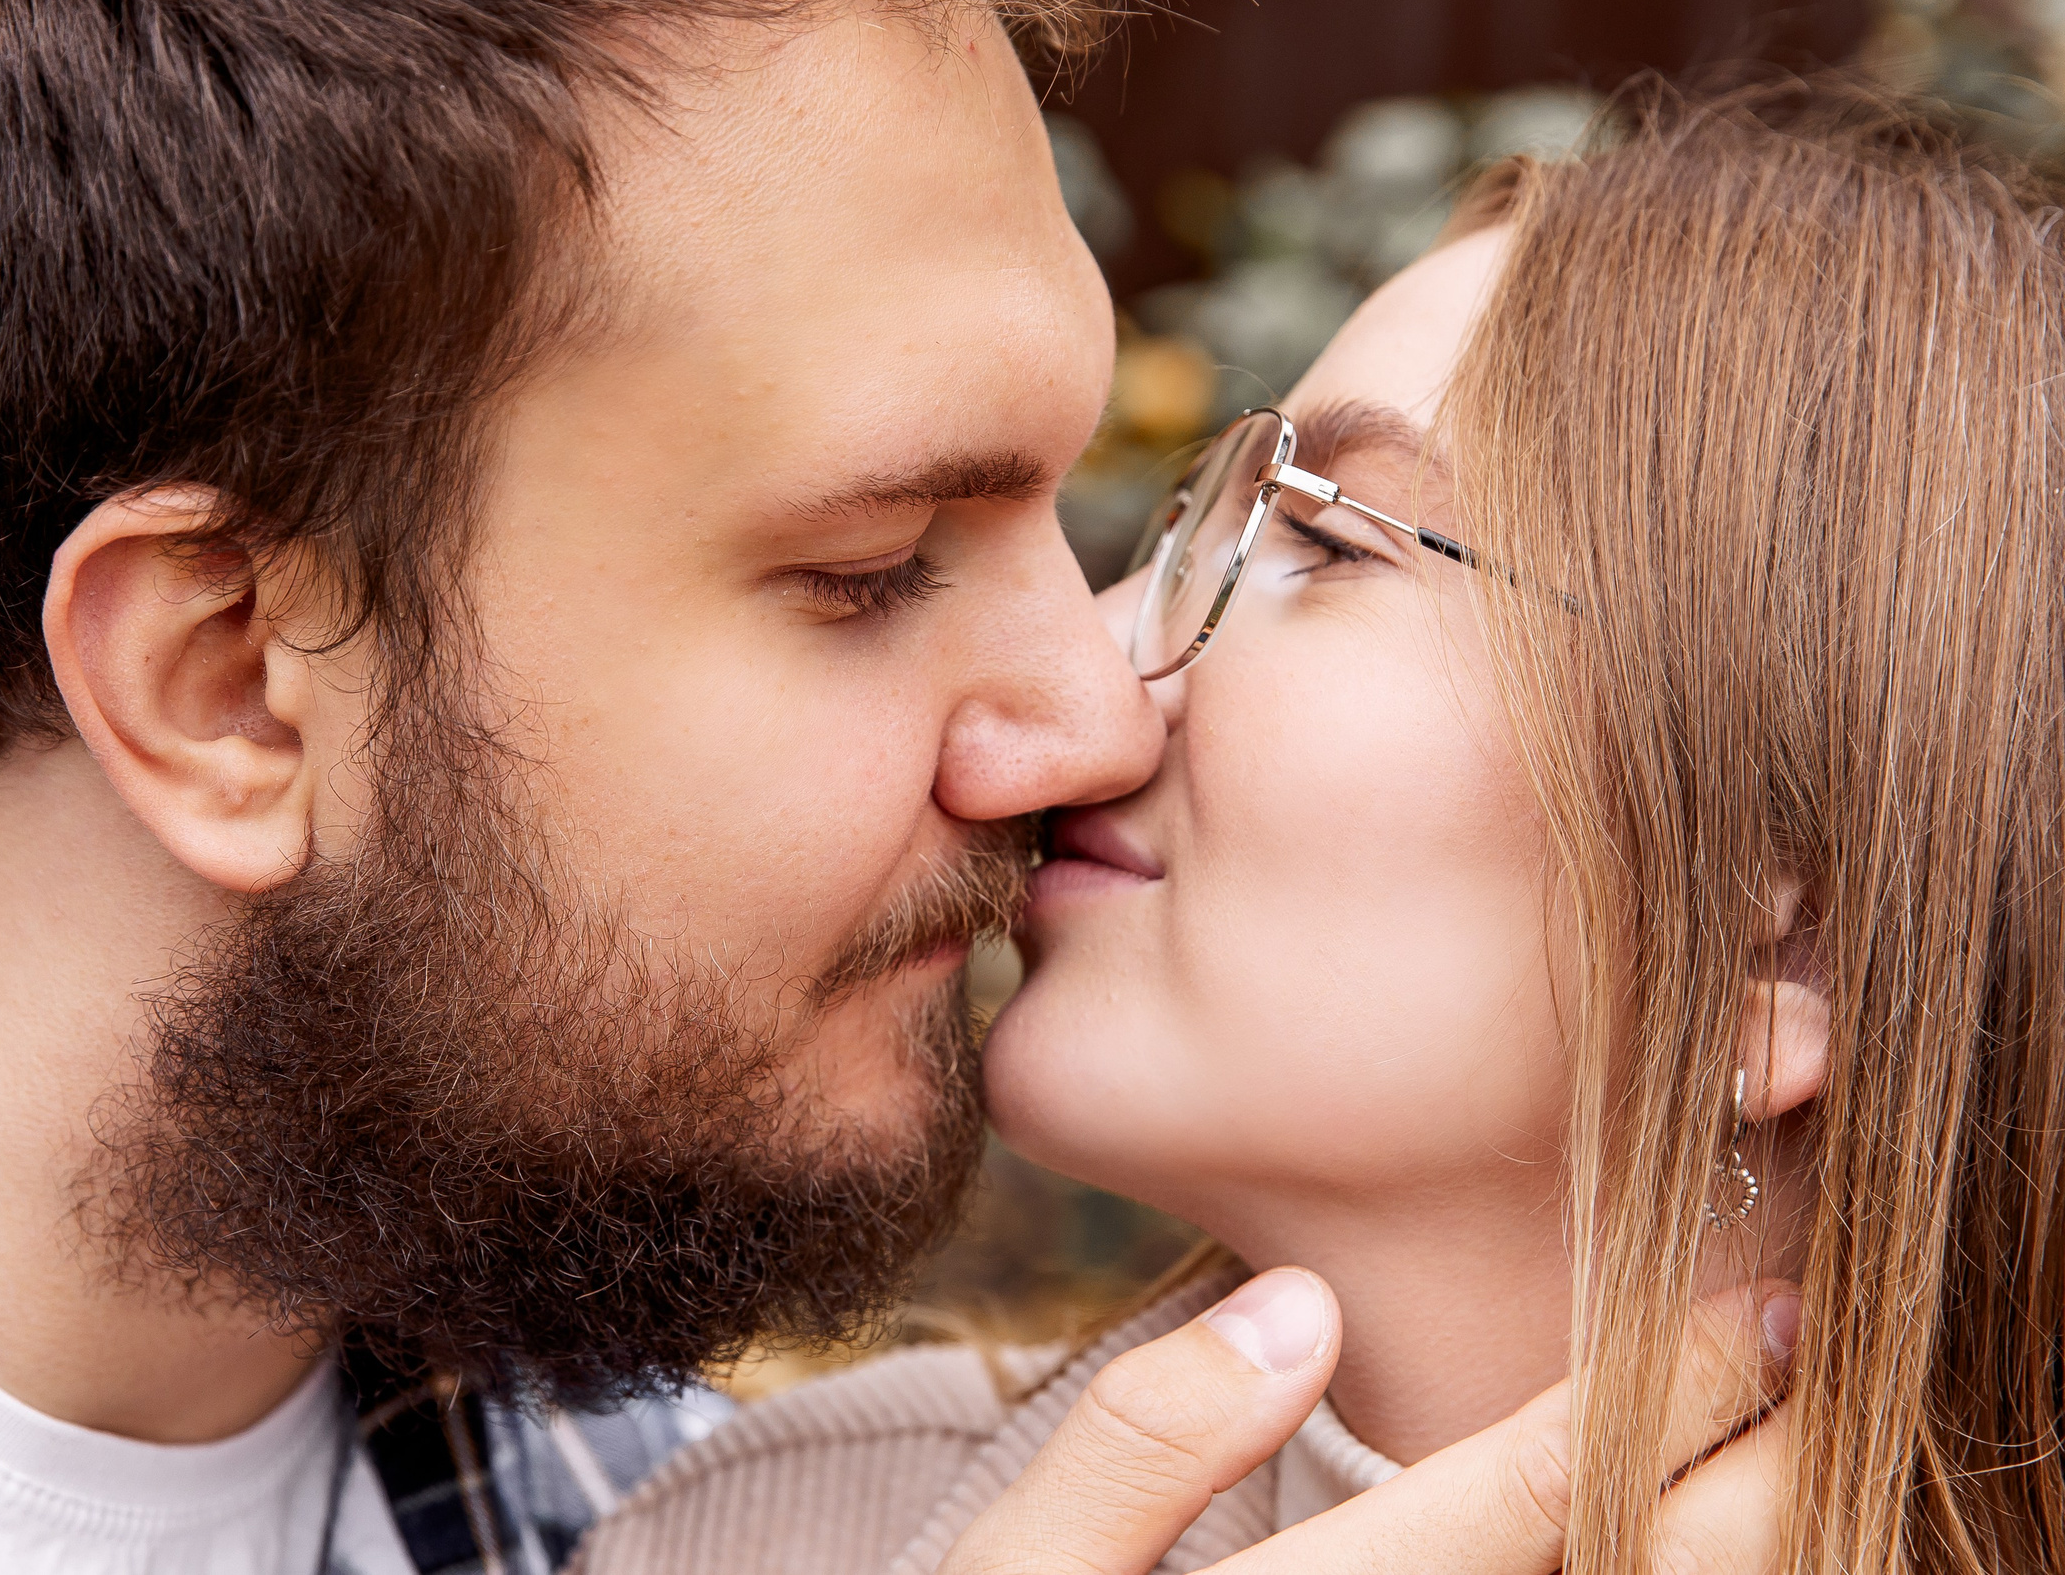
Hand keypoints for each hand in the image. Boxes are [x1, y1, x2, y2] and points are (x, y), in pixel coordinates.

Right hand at [936, 1268, 1799, 1574]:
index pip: (1526, 1495)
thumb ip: (1139, 1440)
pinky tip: (1676, 1547)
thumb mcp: (1014, 1573)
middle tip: (1834, 1370)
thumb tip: (1300, 1310)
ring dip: (1731, 1554)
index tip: (1758, 1300)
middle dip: (1763, 1481)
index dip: (1660, 1389)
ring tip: (1801, 1460)